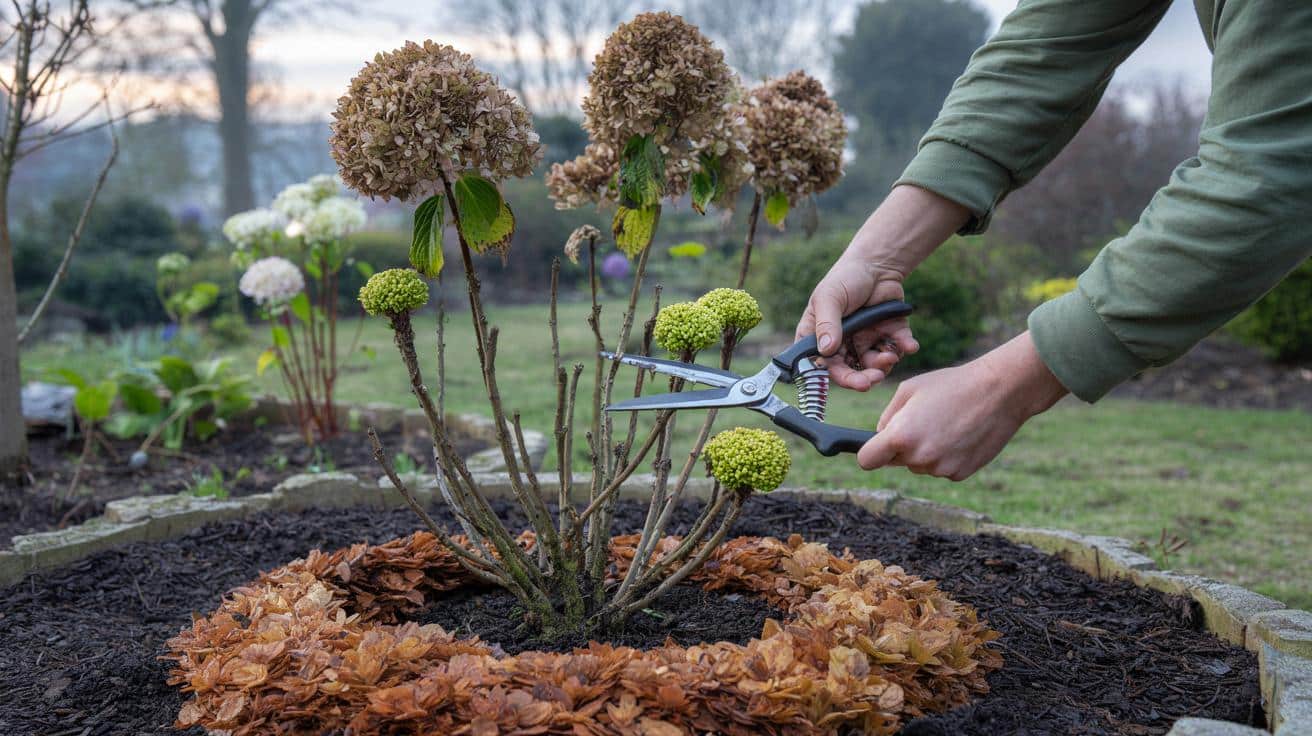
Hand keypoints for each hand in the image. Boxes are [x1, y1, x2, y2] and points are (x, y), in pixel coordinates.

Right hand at [794, 259, 913, 389]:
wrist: (878, 263)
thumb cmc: (846, 277)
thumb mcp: (830, 297)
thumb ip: (827, 324)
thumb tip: (826, 350)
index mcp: (820, 336)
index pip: (824, 365)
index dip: (838, 377)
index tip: (854, 382)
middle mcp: (841, 342)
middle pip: (850, 371)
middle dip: (863, 377)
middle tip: (875, 378)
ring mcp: (864, 339)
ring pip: (874, 364)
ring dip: (883, 364)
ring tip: (891, 356)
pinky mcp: (887, 334)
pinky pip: (896, 348)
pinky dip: (903, 348)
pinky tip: (909, 345)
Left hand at [857, 332, 1068, 479]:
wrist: (999, 392)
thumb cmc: (951, 384)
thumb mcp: (909, 390)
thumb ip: (888, 416)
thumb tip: (879, 436)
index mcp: (900, 436)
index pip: (867, 461)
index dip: (870, 453)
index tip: (877, 446)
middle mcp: (919, 458)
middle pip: (896, 462)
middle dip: (902, 446)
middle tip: (925, 421)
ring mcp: (941, 469)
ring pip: (921, 465)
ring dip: (926, 451)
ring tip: (947, 423)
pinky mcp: (960, 474)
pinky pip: (942, 468)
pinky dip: (947, 456)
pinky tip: (961, 434)